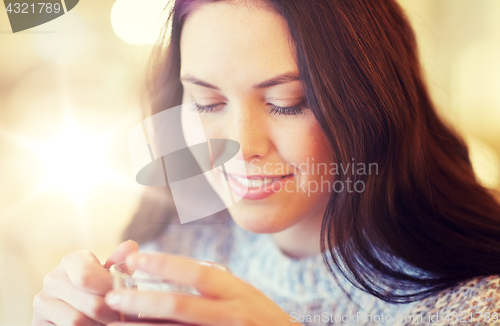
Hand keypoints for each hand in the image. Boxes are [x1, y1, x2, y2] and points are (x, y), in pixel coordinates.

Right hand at [32, 240, 138, 325]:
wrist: (77, 311)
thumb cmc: (100, 290)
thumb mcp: (111, 277)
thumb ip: (120, 264)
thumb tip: (131, 246)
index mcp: (72, 260)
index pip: (87, 275)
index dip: (109, 290)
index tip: (123, 298)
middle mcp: (53, 277)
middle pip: (90, 302)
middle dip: (111, 313)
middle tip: (121, 316)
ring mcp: (42, 300)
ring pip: (78, 321)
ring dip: (99, 324)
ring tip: (110, 323)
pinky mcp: (37, 321)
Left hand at [105, 252, 298, 325]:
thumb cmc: (261, 319)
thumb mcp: (244, 295)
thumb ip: (215, 285)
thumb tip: (173, 270)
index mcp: (238, 292)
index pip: (198, 273)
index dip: (165, 265)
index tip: (134, 260)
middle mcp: (233, 313)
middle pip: (182, 305)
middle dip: (143, 300)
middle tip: (111, 296)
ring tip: (114, 321)